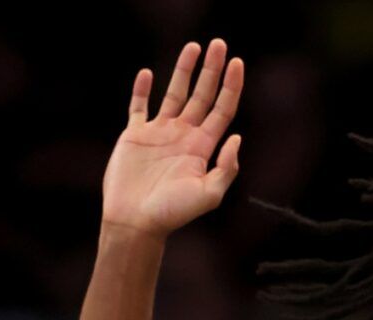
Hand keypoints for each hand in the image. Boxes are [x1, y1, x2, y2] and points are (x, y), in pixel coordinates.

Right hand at [102, 39, 244, 237]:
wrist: (137, 221)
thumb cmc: (173, 213)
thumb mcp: (208, 194)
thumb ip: (226, 168)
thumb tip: (236, 137)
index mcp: (203, 147)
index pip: (222, 110)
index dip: (231, 86)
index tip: (237, 63)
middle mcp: (184, 136)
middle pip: (202, 95)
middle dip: (211, 70)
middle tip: (219, 44)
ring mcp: (159, 134)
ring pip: (174, 94)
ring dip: (183, 70)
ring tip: (192, 47)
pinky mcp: (135, 136)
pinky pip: (139, 107)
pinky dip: (141, 90)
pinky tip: (147, 73)